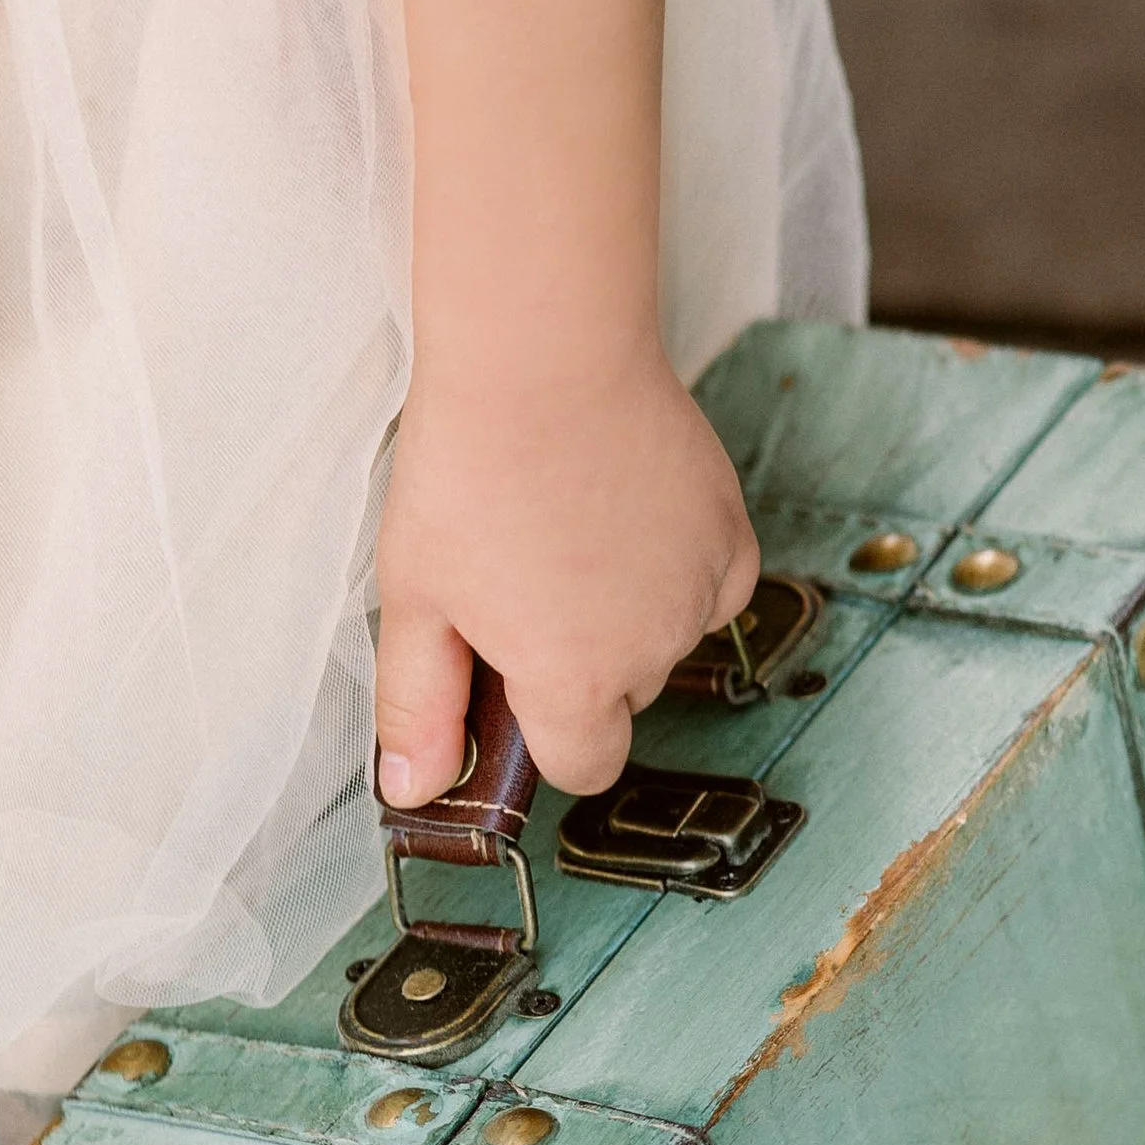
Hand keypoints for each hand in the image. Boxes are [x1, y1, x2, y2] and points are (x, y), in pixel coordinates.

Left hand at [374, 343, 758, 800]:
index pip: (585, 766)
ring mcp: (700, 588)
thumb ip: (420, 705)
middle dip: (581, 663)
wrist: (541, 354)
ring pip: (665, 637)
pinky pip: (712, 584)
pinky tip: (625, 518)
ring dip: (628, 611)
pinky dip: (677, 568)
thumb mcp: (414, 599)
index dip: (547, 736)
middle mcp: (652, 649)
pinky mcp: (732, 531)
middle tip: (523, 579)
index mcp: (573, 682)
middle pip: (622, 697)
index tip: (513, 681)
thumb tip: (413, 790)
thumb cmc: (468, 471)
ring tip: (569, 531)